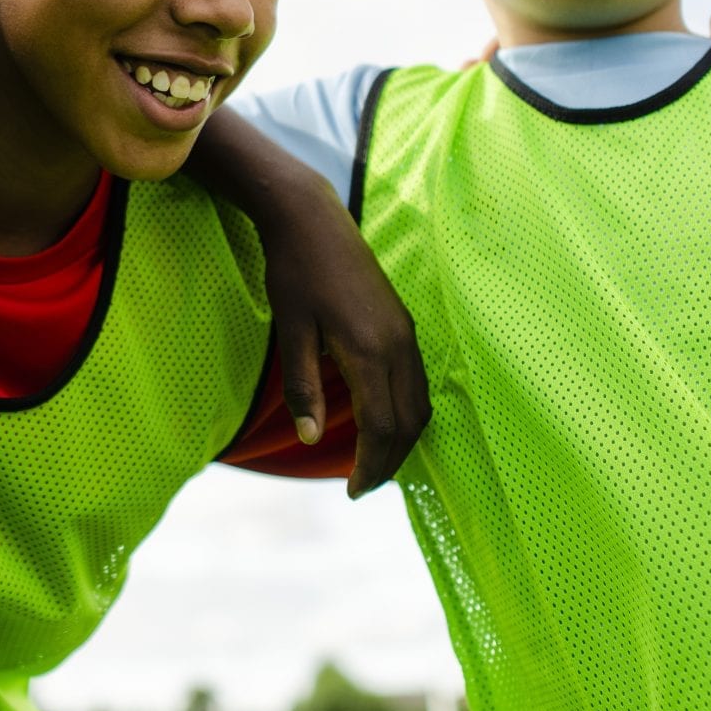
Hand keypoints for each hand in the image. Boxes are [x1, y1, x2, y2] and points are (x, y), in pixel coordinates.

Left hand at [257, 180, 431, 499]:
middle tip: (360, 488)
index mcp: (369, 349)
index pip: (382, 426)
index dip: (371, 465)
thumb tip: (311, 438)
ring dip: (400, 440)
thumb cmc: (294, 272)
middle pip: (407, 422)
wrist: (312, 219)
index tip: (352, 491)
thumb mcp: (291, 331)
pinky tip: (382, 423)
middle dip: (388, 462)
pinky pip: (416, 383)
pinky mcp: (403, 324)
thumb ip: (303, 388)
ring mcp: (406, 333)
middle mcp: (398, 344)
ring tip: (373, 463)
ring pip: (418, 404)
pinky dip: (404, 413)